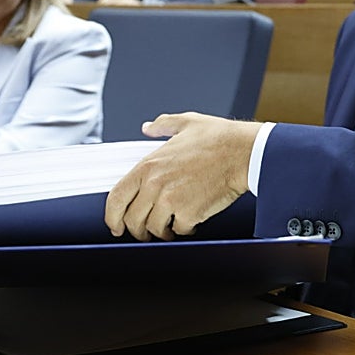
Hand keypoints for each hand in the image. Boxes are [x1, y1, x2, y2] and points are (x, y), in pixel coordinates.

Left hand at [104, 113, 259, 240]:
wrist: (243, 152)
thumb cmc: (218, 138)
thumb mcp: (186, 122)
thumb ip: (163, 125)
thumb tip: (148, 127)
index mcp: (147, 165)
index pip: (116, 199)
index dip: (112, 217)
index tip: (116, 226)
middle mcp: (154, 185)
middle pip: (132, 221)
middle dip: (138, 230)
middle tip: (148, 230)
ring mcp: (170, 201)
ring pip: (154, 230)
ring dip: (163, 231)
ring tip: (173, 226)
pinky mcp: (189, 214)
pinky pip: (180, 231)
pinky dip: (186, 229)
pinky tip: (193, 219)